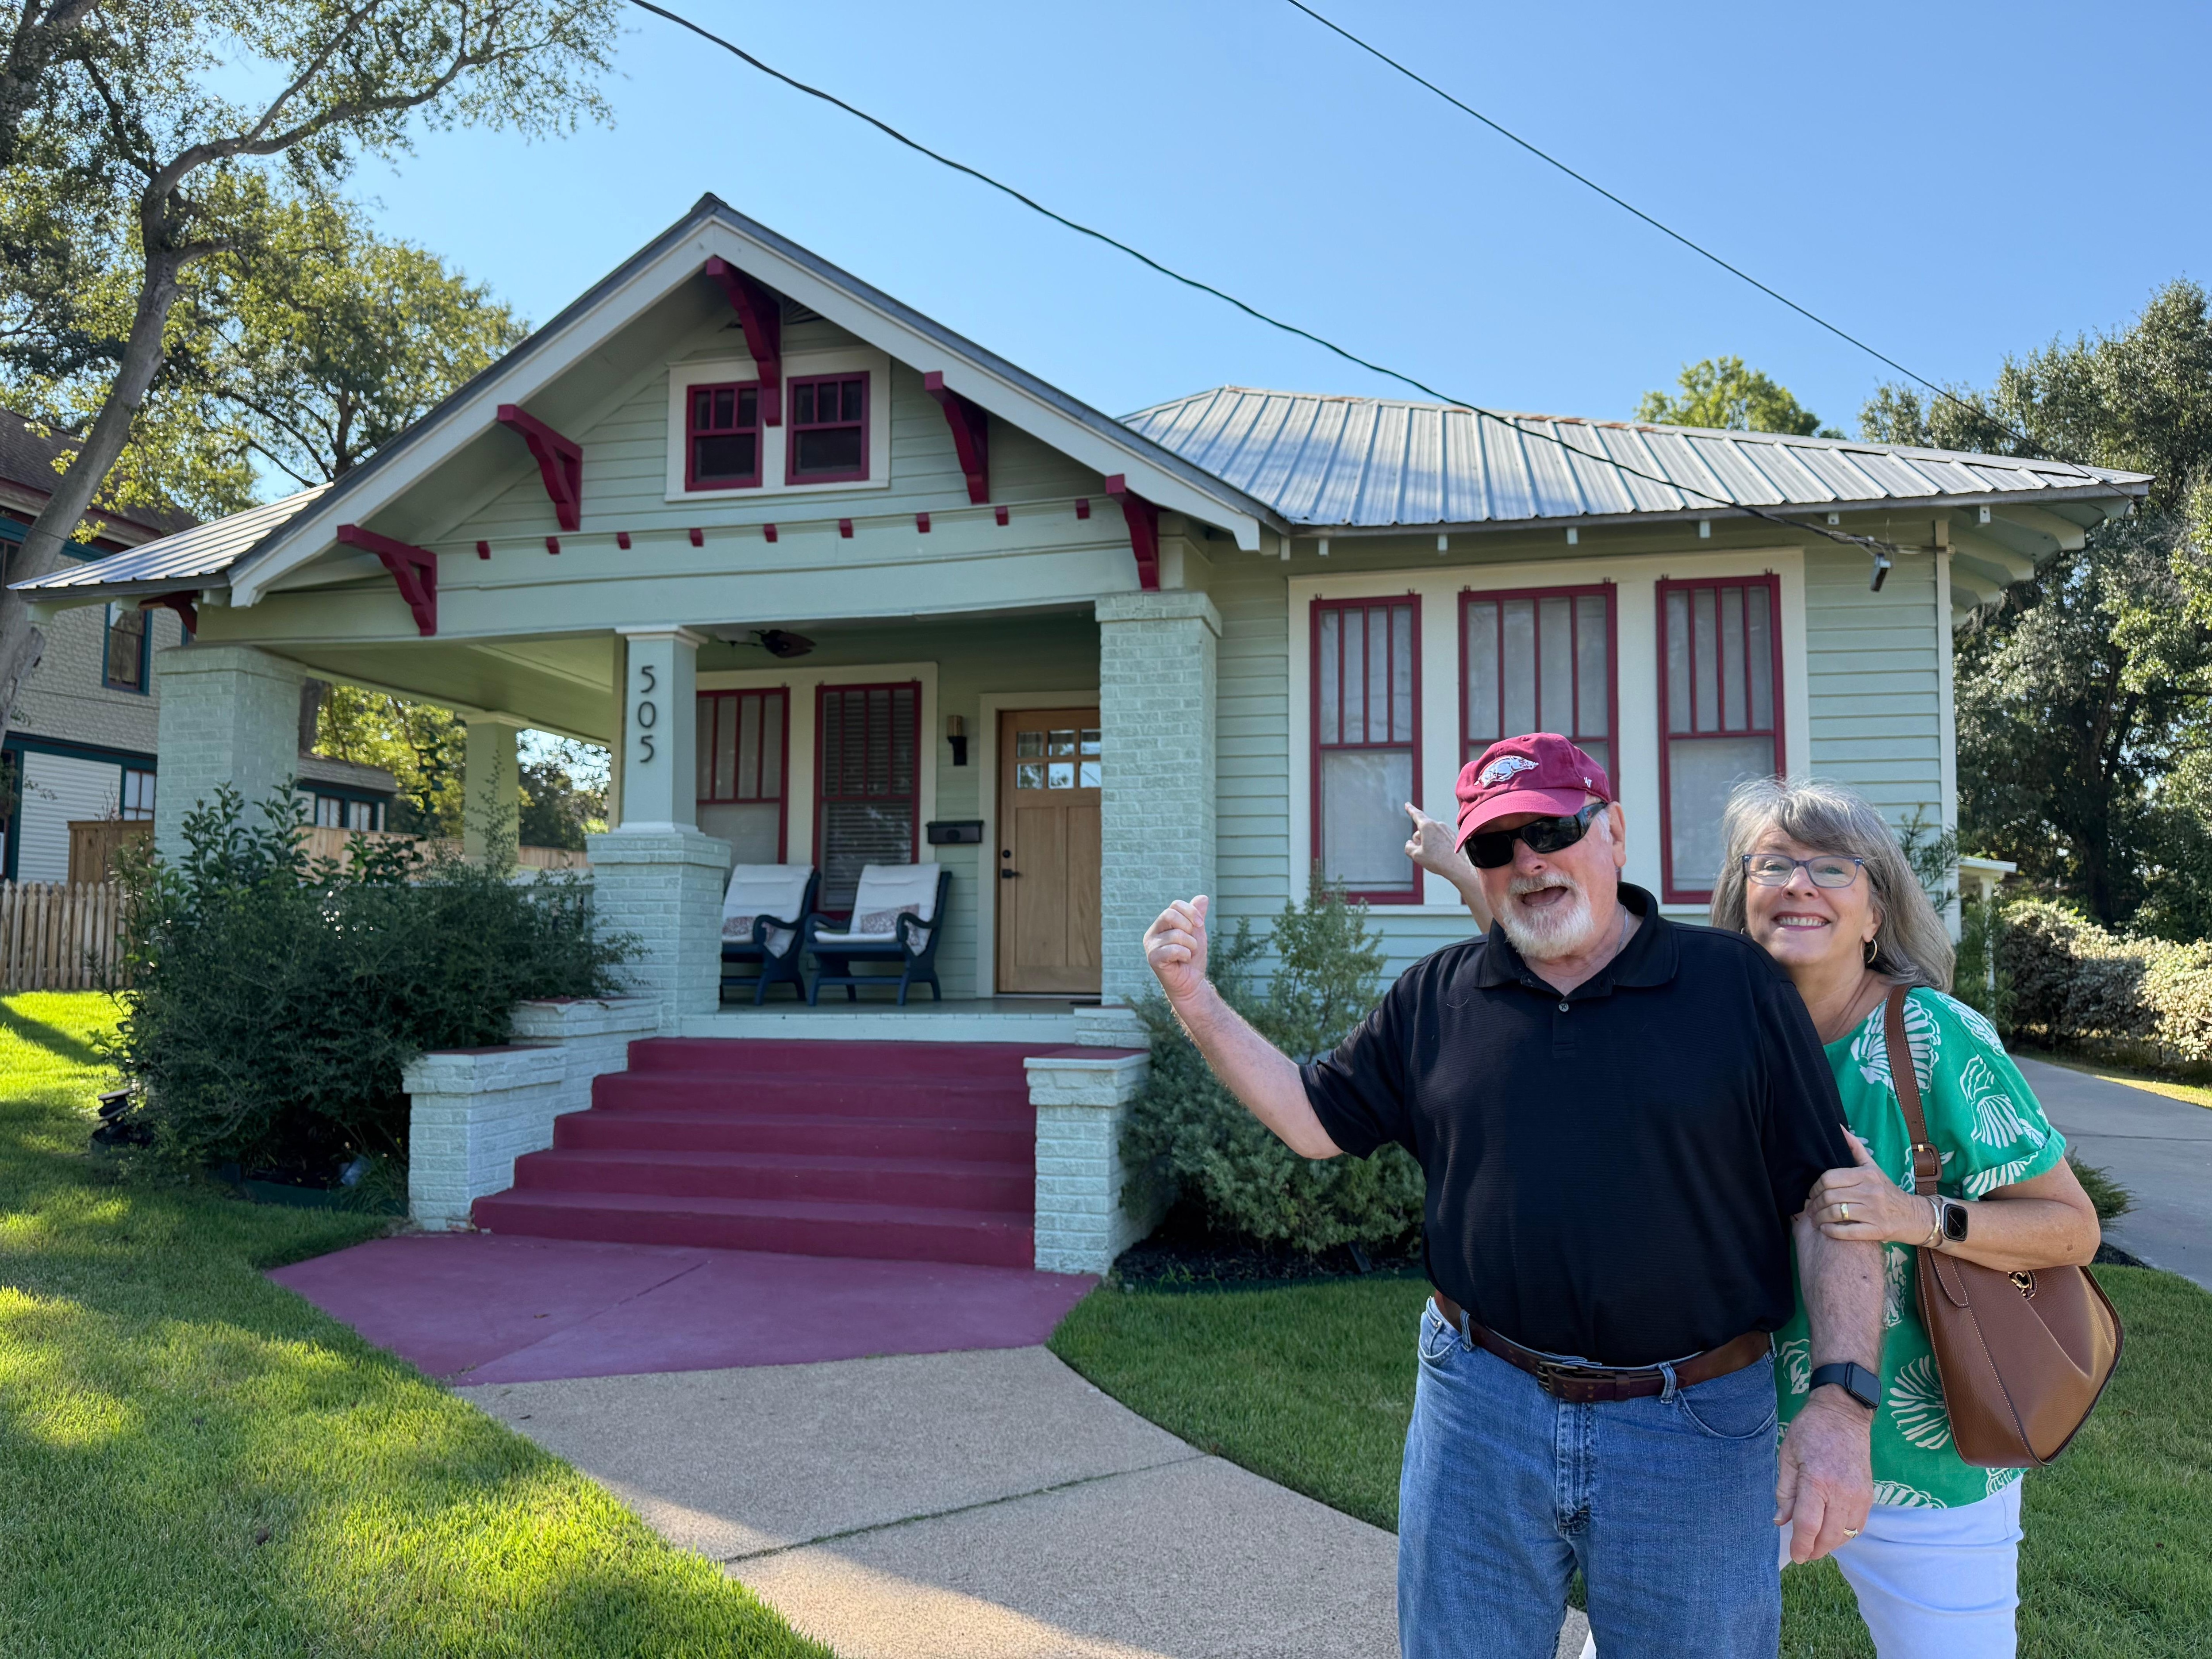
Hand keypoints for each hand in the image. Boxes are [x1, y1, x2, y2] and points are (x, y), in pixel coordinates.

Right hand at [1143, 896, 1209, 1004]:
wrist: (1191, 983)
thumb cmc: (1192, 959)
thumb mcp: (1197, 934)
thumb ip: (1197, 916)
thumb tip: (1203, 897)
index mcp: (1162, 924)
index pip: (1174, 905)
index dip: (1191, 912)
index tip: (1200, 924)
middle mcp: (1153, 933)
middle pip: (1170, 914)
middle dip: (1189, 927)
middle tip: (1192, 942)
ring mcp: (1151, 946)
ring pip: (1176, 934)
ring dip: (1190, 946)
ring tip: (1187, 955)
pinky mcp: (1153, 958)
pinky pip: (1173, 949)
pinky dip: (1185, 955)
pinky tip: (1182, 961)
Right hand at [1404, 802, 1471, 881]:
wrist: (1460, 867)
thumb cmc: (1438, 860)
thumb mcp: (1416, 855)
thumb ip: (1408, 847)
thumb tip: (1410, 843)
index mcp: (1427, 826)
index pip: (1416, 815)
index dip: (1410, 810)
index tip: (1407, 804)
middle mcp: (1438, 824)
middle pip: (1422, 831)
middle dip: (1419, 841)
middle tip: (1424, 854)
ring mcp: (1447, 829)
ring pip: (1431, 835)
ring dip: (1429, 844)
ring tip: (1436, 857)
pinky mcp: (1453, 836)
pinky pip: (1440, 839)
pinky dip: (1439, 846)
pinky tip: (1442, 856)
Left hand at [1774, 1392, 1873, 1563]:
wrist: (1843, 1415)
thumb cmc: (1810, 1432)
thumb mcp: (1787, 1456)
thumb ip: (1784, 1492)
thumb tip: (1781, 1522)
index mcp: (1817, 1481)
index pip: (1808, 1525)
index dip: (1800, 1545)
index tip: (1795, 1555)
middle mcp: (1842, 1492)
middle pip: (1830, 1536)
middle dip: (1815, 1550)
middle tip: (1803, 1553)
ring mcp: (1859, 1495)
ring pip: (1846, 1535)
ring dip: (1830, 1545)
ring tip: (1815, 1544)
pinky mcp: (1869, 1496)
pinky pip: (1859, 1525)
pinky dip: (1845, 1534)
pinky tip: (1832, 1531)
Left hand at [1809, 1130, 1924, 1244]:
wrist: (1913, 1216)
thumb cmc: (1887, 1190)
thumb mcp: (1873, 1167)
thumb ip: (1854, 1148)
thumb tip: (1838, 1127)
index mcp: (1866, 1175)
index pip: (1829, 1178)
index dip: (1815, 1187)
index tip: (1812, 1193)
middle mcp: (1871, 1192)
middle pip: (1829, 1196)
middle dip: (1814, 1204)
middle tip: (1810, 1208)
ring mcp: (1874, 1212)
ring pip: (1835, 1213)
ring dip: (1819, 1218)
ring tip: (1815, 1219)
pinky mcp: (1877, 1231)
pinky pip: (1846, 1231)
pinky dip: (1831, 1231)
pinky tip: (1825, 1229)